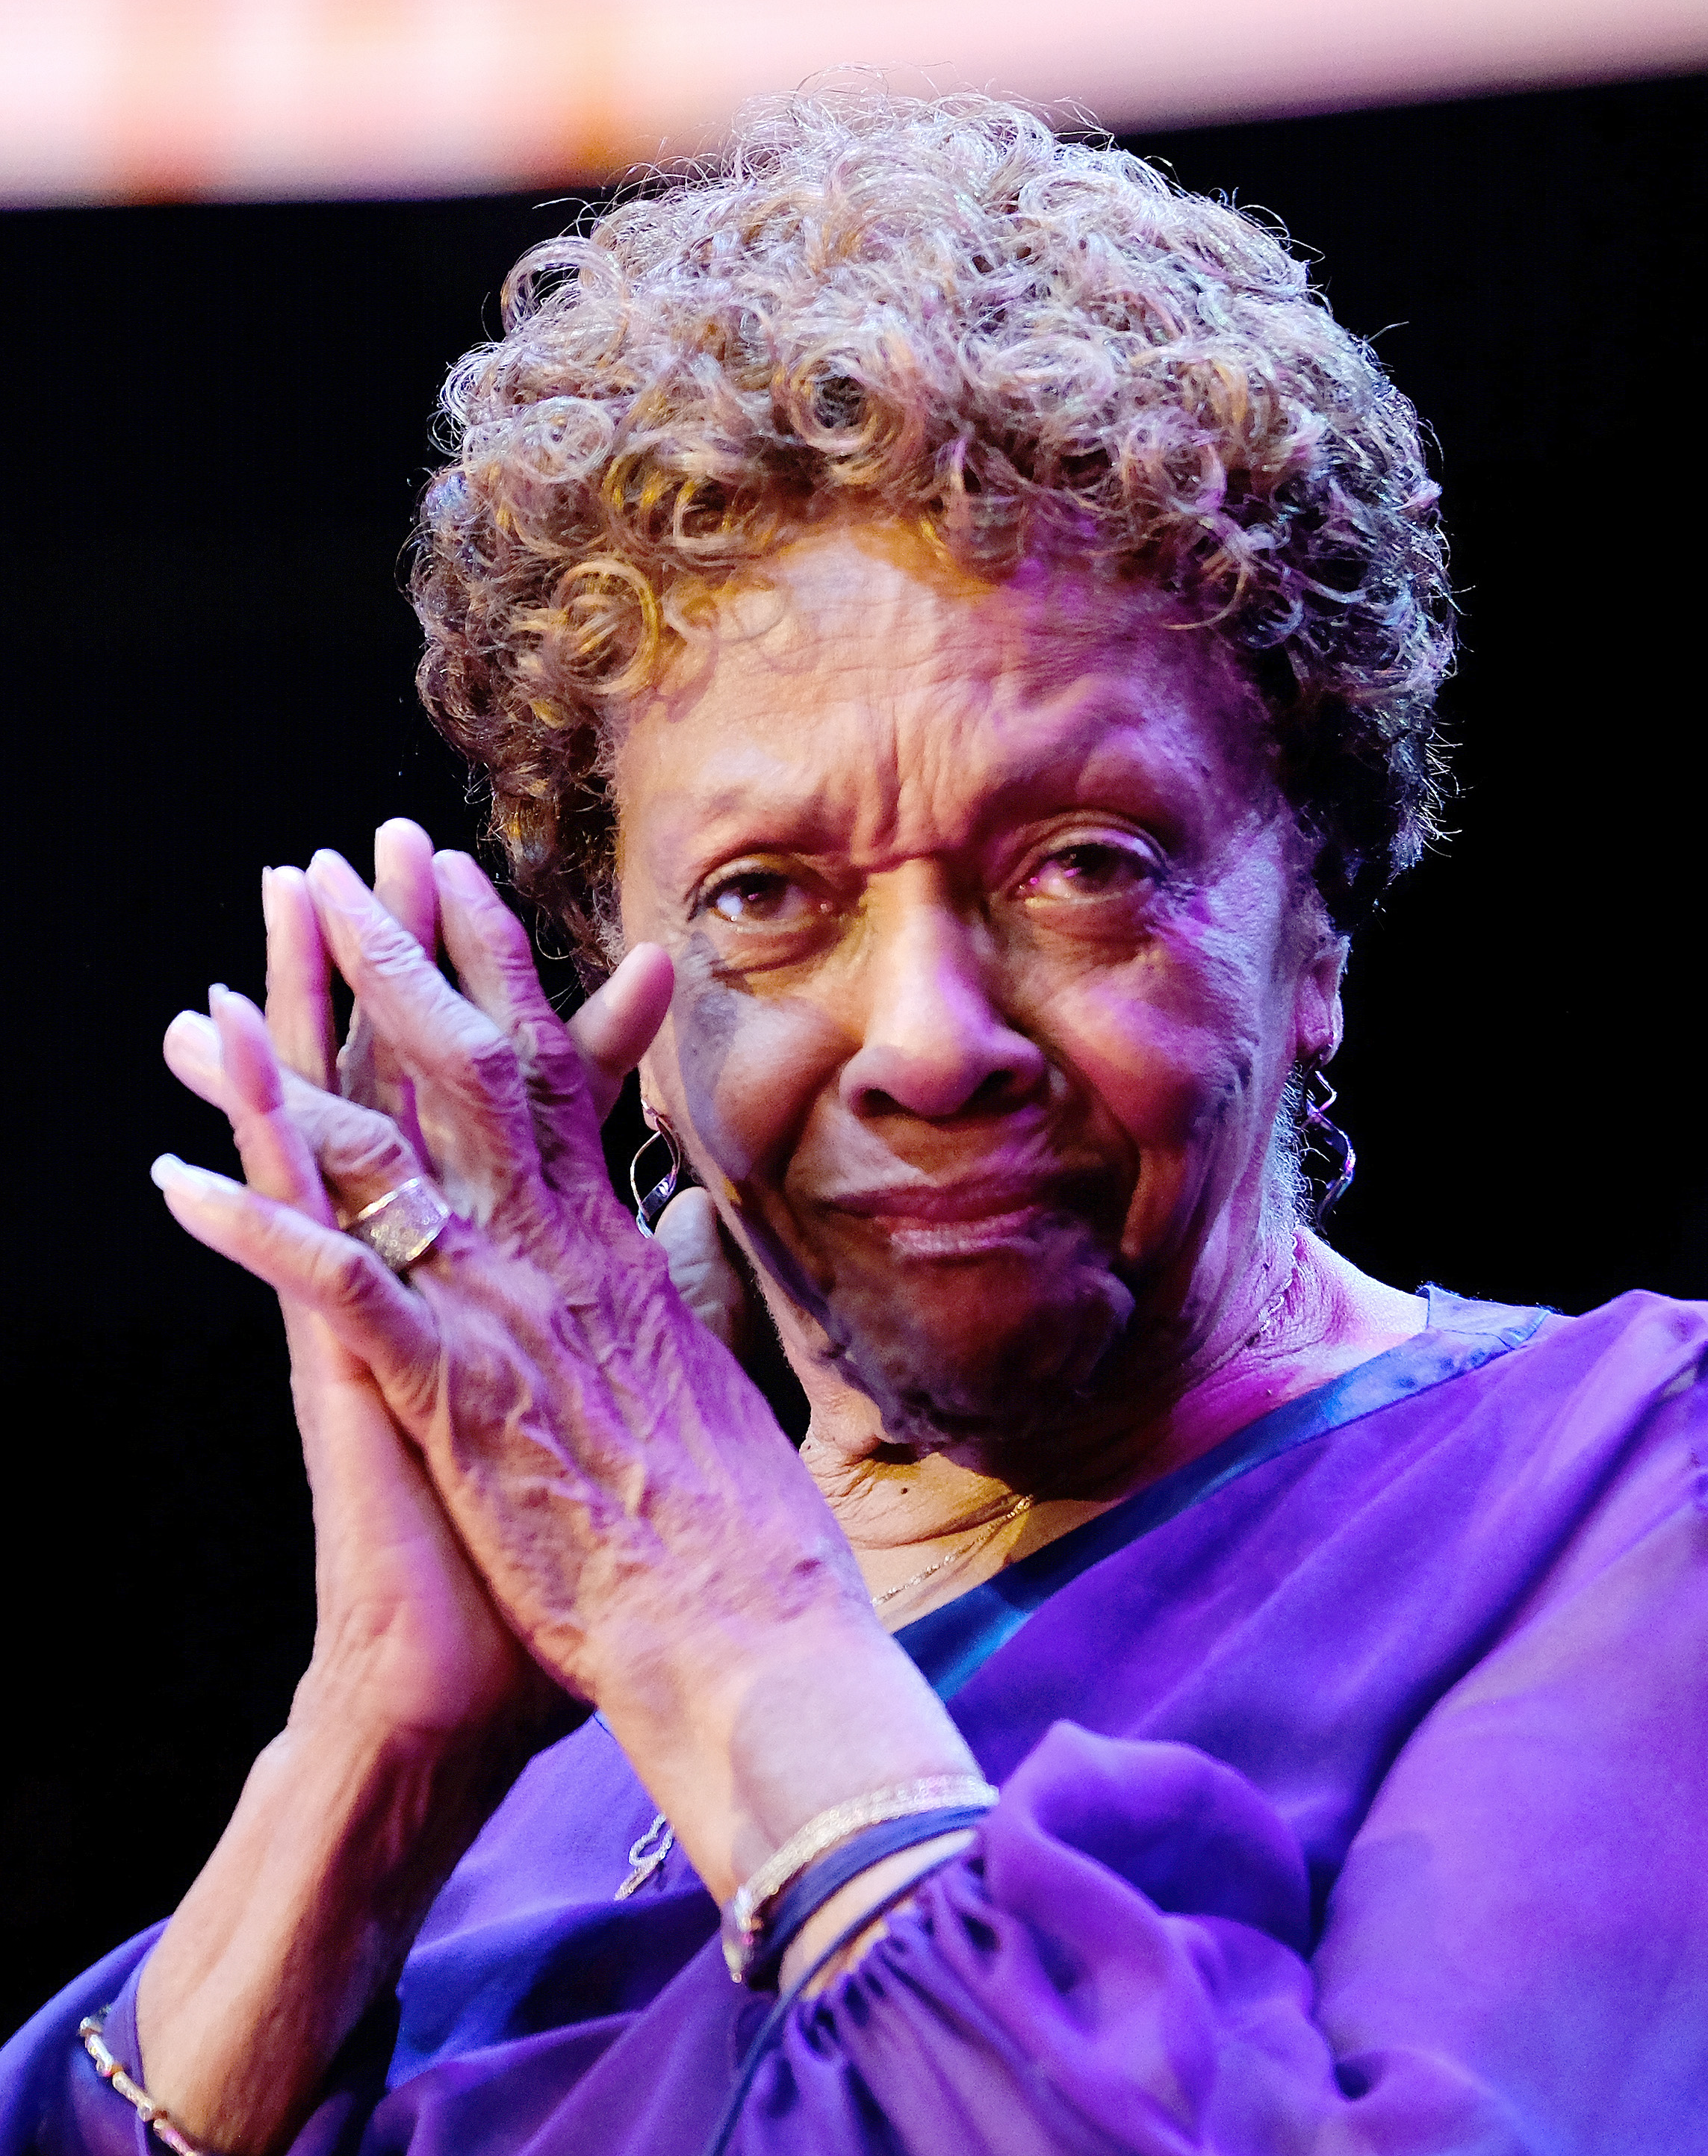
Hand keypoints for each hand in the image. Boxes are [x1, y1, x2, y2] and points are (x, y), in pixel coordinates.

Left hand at [156, 845, 969, 1895]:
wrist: (747, 1624)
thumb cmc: (742, 1523)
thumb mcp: (716, 1380)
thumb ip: (684, 1301)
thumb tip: (675, 1254)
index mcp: (616, 1251)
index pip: (553, 1077)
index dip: (501, 970)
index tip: (458, 886)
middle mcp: (559, 1255)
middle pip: (474, 1072)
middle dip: (403, 958)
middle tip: (347, 862)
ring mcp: (505, 1315)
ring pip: (394, 1153)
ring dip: (300, 1062)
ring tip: (224, 987)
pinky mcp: (457, 1393)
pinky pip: (343, 1289)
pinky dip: (258, 1234)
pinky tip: (180, 1185)